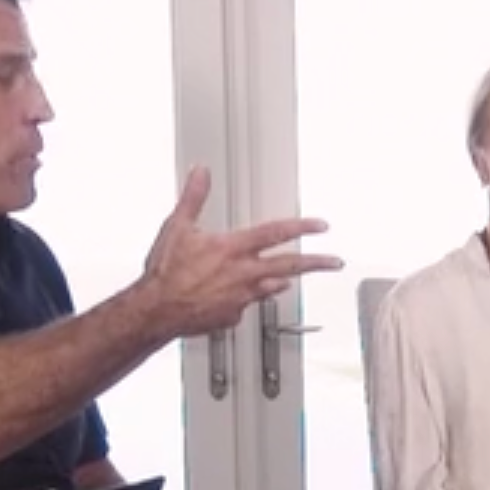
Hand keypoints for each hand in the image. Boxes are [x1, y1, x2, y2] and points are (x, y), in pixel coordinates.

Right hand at [138, 166, 341, 337]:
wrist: (155, 311)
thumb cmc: (165, 273)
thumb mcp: (177, 227)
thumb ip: (193, 198)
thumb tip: (200, 173)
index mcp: (232, 249)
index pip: (276, 233)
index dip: (302, 227)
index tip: (321, 226)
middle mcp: (243, 274)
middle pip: (289, 266)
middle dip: (316, 262)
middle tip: (334, 262)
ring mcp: (240, 298)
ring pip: (272, 288)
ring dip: (284, 282)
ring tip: (292, 280)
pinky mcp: (231, 316)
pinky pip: (245, 307)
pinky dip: (246, 300)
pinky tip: (242, 299)